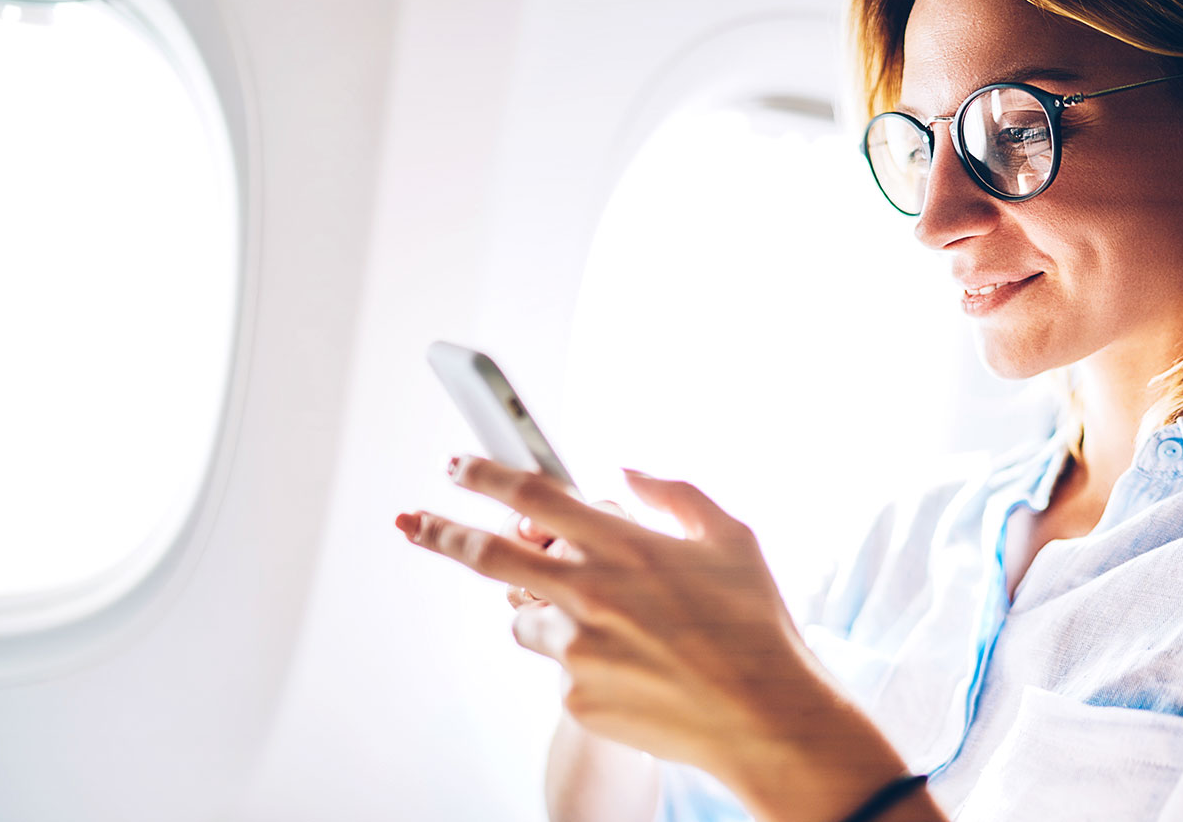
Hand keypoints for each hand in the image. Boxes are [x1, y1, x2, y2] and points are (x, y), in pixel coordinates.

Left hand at [393, 457, 910, 819]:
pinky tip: (632, 666)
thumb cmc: (757, 626)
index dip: (483, 475)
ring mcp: (578, 649)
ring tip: (602, 623)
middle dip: (442, 532)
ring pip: (524, 618)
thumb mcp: (731, 538)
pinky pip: (558, 668)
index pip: (531, 496)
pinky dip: (582, 660)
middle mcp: (591, 592)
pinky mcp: (576, 696)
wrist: (766, 718)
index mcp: (625, 545)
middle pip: (489, 555)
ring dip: (543, 611)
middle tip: (416, 522)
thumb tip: (627, 474)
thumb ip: (674, 495)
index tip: (456, 465)